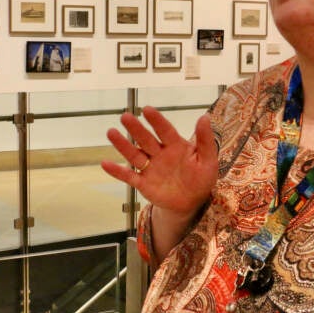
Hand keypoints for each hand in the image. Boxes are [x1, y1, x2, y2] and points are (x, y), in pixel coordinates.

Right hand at [101, 105, 217, 218]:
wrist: (192, 202)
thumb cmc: (201, 178)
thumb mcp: (208, 160)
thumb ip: (205, 140)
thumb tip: (204, 117)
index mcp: (175, 146)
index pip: (165, 130)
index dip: (157, 121)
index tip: (147, 110)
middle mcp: (159, 154)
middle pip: (146, 139)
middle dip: (136, 128)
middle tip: (125, 116)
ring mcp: (150, 168)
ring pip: (134, 154)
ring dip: (123, 144)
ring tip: (111, 132)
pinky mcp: (143, 183)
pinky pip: (129, 176)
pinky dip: (117, 171)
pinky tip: (105, 163)